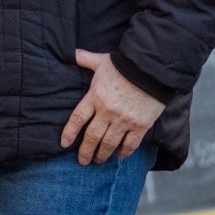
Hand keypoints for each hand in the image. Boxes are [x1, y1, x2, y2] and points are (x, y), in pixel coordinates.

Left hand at [60, 50, 165, 164]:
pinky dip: (125, 151)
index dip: (70, 132)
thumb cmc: (123, 64)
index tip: (64, 144)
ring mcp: (124, 120)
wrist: (150, 70)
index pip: (78, 118)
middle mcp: (107, 112)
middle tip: (82, 161)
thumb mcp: (101, 60)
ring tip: (98, 161)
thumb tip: (71, 53)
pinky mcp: (141, 125)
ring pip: (110, 143)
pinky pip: (131, 143)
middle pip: (92, 136)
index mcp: (95, 97)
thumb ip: (85, 59)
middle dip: (86, 151)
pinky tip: (120, 157)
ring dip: (103, 154)